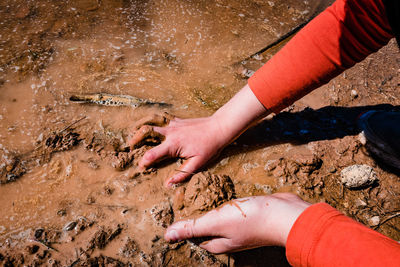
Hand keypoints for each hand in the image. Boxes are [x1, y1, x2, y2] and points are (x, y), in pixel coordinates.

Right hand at [129, 115, 230, 185]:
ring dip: (146, 133)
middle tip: (129, 147)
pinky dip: (158, 129)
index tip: (140, 168)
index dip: (143, 162)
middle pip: (147, 134)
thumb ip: (182, 174)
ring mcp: (173, 125)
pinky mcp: (177, 121)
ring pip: (154, 128)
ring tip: (138, 139)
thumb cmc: (210, 147)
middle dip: (136, 141)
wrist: (220, 127)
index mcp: (173, 145)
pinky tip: (158, 133)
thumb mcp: (198, 164)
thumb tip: (168, 184)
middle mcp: (170, 134)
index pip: (152, 154)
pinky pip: (163, 125)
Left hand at [164, 193, 310, 253]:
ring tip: (200, 194)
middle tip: (186, 198)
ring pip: (219, 219)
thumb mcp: (217, 222)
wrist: (285, 214)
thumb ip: (193, 228)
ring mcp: (240, 228)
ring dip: (210, 209)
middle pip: (206, 229)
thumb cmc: (251, 219)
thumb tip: (168, 236)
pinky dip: (224, 204)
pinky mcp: (249, 216)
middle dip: (196, 216)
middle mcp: (229, 239)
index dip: (184, 226)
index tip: (176, 210)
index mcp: (219, 244)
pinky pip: (231, 211)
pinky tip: (222, 193)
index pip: (195, 238)